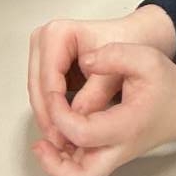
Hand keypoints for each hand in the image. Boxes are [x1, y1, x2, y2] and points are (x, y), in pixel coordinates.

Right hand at [27, 4, 175, 145]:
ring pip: (37, 91)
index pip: (48, 77)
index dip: (55, 107)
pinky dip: (52, 111)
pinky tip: (62, 128)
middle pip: (37, 85)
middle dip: (48, 115)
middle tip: (59, 141)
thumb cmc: (128, 42)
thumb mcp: (116, 71)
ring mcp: (42, 52)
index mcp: (57, 33)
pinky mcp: (46, 64)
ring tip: (61, 140)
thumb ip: (96, 94)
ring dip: (48, 116)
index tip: (64, 129)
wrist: (137, 35)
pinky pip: (43, 92)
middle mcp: (43, 39)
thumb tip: (78, 118)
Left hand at [33, 45, 175, 175]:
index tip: (54, 92)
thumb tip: (86, 61)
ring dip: (55, 165)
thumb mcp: (146, 58)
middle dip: (53, 165)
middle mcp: (119, 149)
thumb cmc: (167, 84)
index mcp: (127, 126)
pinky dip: (62, 160)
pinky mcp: (109, 156)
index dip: (59, 115)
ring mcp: (114, 157)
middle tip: (40, 143)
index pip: (82, 133)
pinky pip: (81, 169)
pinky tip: (56, 134)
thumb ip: (115, 56)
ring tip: (43, 141)